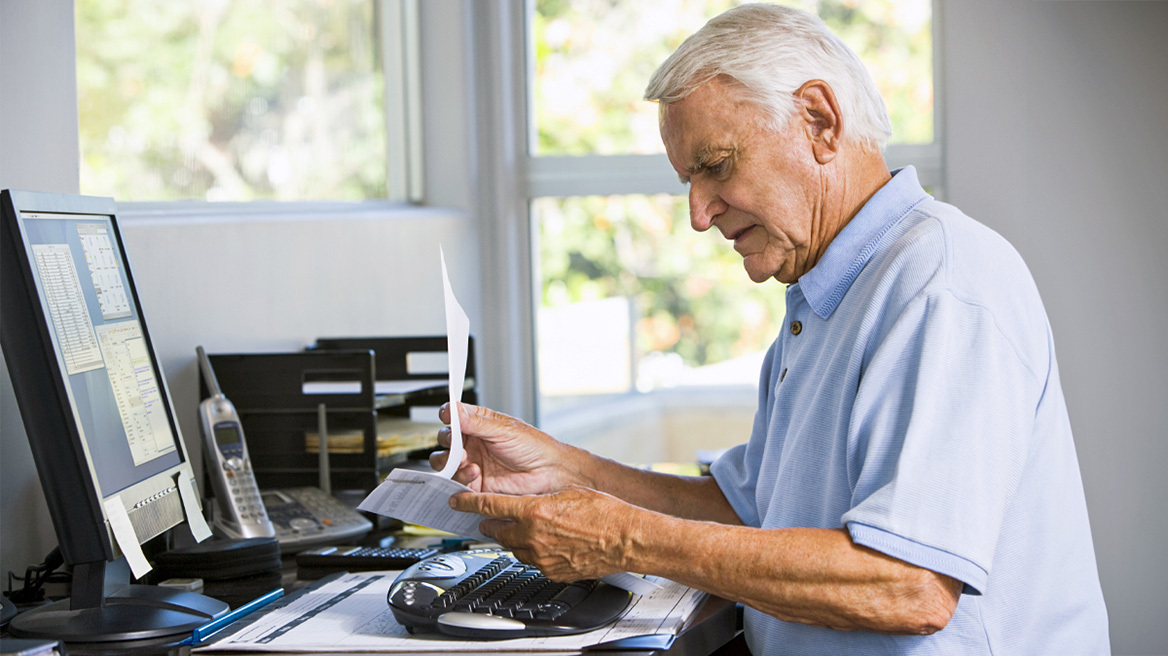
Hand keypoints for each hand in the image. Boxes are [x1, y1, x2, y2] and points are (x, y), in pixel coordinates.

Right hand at [430, 402, 582, 495]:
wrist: (549, 474)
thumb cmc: (535, 447)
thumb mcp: (504, 430)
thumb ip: (475, 422)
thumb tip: (454, 409)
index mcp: (480, 425)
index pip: (455, 417)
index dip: (448, 415)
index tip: (447, 416)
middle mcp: (474, 444)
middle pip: (446, 441)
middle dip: (447, 442)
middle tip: (457, 444)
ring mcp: (474, 464)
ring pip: (446, 462)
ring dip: (451, 461)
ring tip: (467, 460)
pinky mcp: (476, 485)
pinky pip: (456, 482)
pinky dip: (460, 478)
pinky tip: (475, 473)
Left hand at [450, 486, 635, 580]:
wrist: (624, 538)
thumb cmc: (605, 513)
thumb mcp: (567, 493)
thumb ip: (541, 498)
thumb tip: (527, 500)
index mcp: (534, 511)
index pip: (490, 506)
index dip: (468, 503)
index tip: (457, 501)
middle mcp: (533, 536)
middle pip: (497, 531)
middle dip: (492, 524)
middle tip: (491, 518)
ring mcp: (541, 557)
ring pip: (513, 548)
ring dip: (513, 539)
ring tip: (524, 531)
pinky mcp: (552, 572)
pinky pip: (533, 562)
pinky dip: (533, 553)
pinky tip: (544, 545)